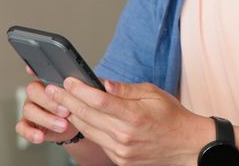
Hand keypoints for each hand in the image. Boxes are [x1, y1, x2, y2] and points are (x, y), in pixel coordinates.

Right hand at [15, 66, 80, 144]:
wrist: (75, 126)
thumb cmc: (77, 106)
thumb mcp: (84, 95)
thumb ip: (85, 87)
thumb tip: (98, 83)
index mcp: (50, 81)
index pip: (38, 71)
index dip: (33, 69)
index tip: (32, 70)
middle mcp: (37, 93)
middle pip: (33, 90)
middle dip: (50, 101)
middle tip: (66, 111)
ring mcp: (30, 108)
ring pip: (29, 109)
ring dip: (46, 119)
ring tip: (63, 125)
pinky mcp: (28, 124)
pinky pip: (21, 127)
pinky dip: (30, 132)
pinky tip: (40, 136)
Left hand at [50, 77, 213, 165]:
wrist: (186, 146)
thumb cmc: (172, 117)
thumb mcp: (152, 94)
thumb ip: (125, 89)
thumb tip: (102, 82)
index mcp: (134, 116)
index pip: (98, 100)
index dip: (79, 89)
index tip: (67, 80)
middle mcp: (125, 135)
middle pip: (87, 115)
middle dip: (67, 100)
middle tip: (52, 89)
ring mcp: (120, 150)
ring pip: (88, 130)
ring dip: (72, 115)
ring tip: (60, 102)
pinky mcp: (119, 159)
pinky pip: (97, 141)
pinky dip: (87, 128)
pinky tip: (80, 117)